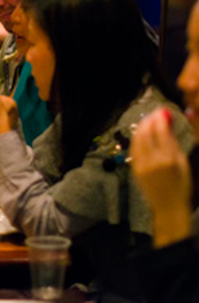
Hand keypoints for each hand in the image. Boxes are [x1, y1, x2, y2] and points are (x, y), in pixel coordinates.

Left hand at [130, 108, 191, 246]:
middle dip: (150, 120)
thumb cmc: (181, 185)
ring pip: (138, 139)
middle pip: (147, 133)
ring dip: (142, 127)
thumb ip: (174, 143)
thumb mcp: (183, 163)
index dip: (160, 119)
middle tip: (154, 114)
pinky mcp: (135, 169)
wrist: (168, 206)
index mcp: (169, 159)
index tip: (162, 111)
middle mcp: (154, 161)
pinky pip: (134, 149)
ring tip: (148, 121)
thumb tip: (167, 124)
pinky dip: (137, 138)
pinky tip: (142, 134)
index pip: (161, 132)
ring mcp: (142, 165)